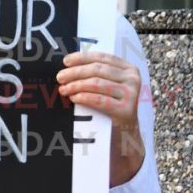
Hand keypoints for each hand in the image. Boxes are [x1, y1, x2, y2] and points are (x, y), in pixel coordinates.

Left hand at [56, 50, 145, 185]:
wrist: (125, 134)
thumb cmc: (111, 107)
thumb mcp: (108, 87)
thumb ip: (96, 74)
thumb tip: (68, 65)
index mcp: (129, 69)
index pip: (102, 57)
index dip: (82, 57)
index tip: (65, 61)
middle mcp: (133, 79)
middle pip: (98, 69)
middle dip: (75, 72)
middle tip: (60, 77)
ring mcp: (132, 94)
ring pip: (97, 83)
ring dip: (76, 85)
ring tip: (64, 89)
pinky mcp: (127, 110)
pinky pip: (100, 100)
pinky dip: (84, 97)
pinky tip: (74, 98)